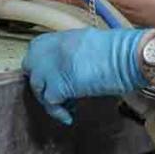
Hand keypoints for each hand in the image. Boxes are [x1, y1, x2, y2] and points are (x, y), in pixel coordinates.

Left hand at [22, 28, 148, 124]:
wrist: (124, 56)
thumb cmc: (115, 50)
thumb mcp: (86, 42)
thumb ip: (72, 51)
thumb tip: (68, 64)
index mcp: (58, 37)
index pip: (36, 49)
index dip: (41, 64)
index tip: (50, 75)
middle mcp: (50, 50)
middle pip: (30, 67)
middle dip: (40, 80)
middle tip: (53, 91)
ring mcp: (51, 67)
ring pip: (37, 87)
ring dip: (49, 98)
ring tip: (65, 105)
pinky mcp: (58, 86)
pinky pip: (50, 103)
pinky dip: (58, 112)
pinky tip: (68, 115)